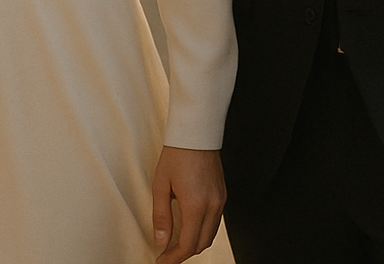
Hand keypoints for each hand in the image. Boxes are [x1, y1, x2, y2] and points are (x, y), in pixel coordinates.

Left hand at [151, 146, 225, 263]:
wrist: (197, 134)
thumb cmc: (177, 155)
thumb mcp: (161, 185)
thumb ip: (161, 216)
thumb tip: (161, 240)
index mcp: (196, 205)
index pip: (188, 245)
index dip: (174, 258)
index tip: (162, 260)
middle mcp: (212, 206)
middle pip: (201, 244)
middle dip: (184, 254)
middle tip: (167, 254)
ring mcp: (220, 200)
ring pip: (210, 235)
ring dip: (194, 243)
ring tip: (176, 243)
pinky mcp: (223, 195)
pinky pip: (215, 222)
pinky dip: (203, 230)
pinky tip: (190, 227)